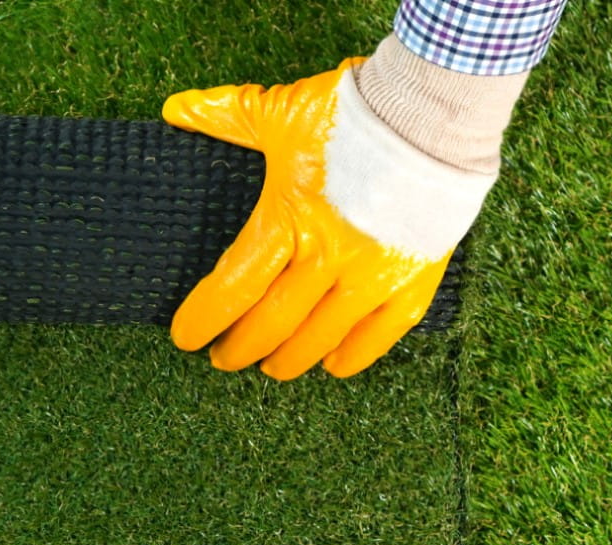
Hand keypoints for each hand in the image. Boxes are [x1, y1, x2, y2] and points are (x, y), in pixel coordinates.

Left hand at [162, 58, 494, 377]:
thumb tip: (175, 109)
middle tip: (224, 360)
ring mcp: (374, 273)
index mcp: (288, 221)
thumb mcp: (280, 110)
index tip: (186, 337)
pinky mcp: (414, 278)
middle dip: (242, 348)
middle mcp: (328, 257)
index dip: (205, 318)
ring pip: (322, 338)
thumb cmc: (355, 109)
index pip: (233, 287)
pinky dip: (355, 354)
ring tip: (271, 368)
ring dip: (291, 359)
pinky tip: (335, 365)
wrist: (435, 108)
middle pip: (272, 323)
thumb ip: (227, 115)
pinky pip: (382, 333)